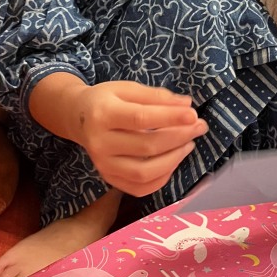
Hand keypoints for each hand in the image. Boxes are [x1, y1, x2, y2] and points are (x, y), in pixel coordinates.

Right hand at [64, 80, 208, 196]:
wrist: (77, 117)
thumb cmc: (106, 100)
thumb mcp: (126, 89)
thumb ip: (155, 96)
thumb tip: (186, 105)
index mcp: (103, 114)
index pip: (141, 118)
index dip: (170, 118)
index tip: (193, 114)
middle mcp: (100, 143)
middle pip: (147, 146)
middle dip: (179, 137)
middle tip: (199, 126)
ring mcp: (103, 165)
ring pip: (144, 172)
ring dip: (174, 160)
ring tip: (189, 144)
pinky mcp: (108, 178)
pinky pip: (139, 188)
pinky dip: (162, 178)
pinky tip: (173, 161)